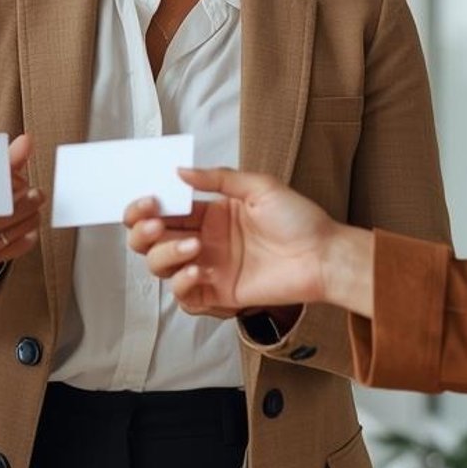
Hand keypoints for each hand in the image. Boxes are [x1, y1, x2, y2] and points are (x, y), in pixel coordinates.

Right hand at [0, 134, 43, 279]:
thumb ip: (9, 162)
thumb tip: (27, 140)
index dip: (2, 188)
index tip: (20, 181)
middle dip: (21, 206)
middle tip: (38, 194)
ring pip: (2, 235)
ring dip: (26, 221)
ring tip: (37, 209)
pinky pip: (7, 252)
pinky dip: (24, 240)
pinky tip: (32, 229)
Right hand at [123, 168, 375, 317]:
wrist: (323, 256)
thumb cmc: (299, 220)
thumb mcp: (259, 186)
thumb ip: (218, 178)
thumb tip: (181, 172)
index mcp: (208, 213)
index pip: (163, 210)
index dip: (146, 206)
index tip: (149, 200)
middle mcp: (202, 240)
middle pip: (150, 240)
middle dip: (142, 231)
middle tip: (155, 222)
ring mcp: (208, 268)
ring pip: (160, 266)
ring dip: (166, 254)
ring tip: (194, 246)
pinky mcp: (218, 294)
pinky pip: (184, 296)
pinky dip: (182, 283)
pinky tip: (199, 271)